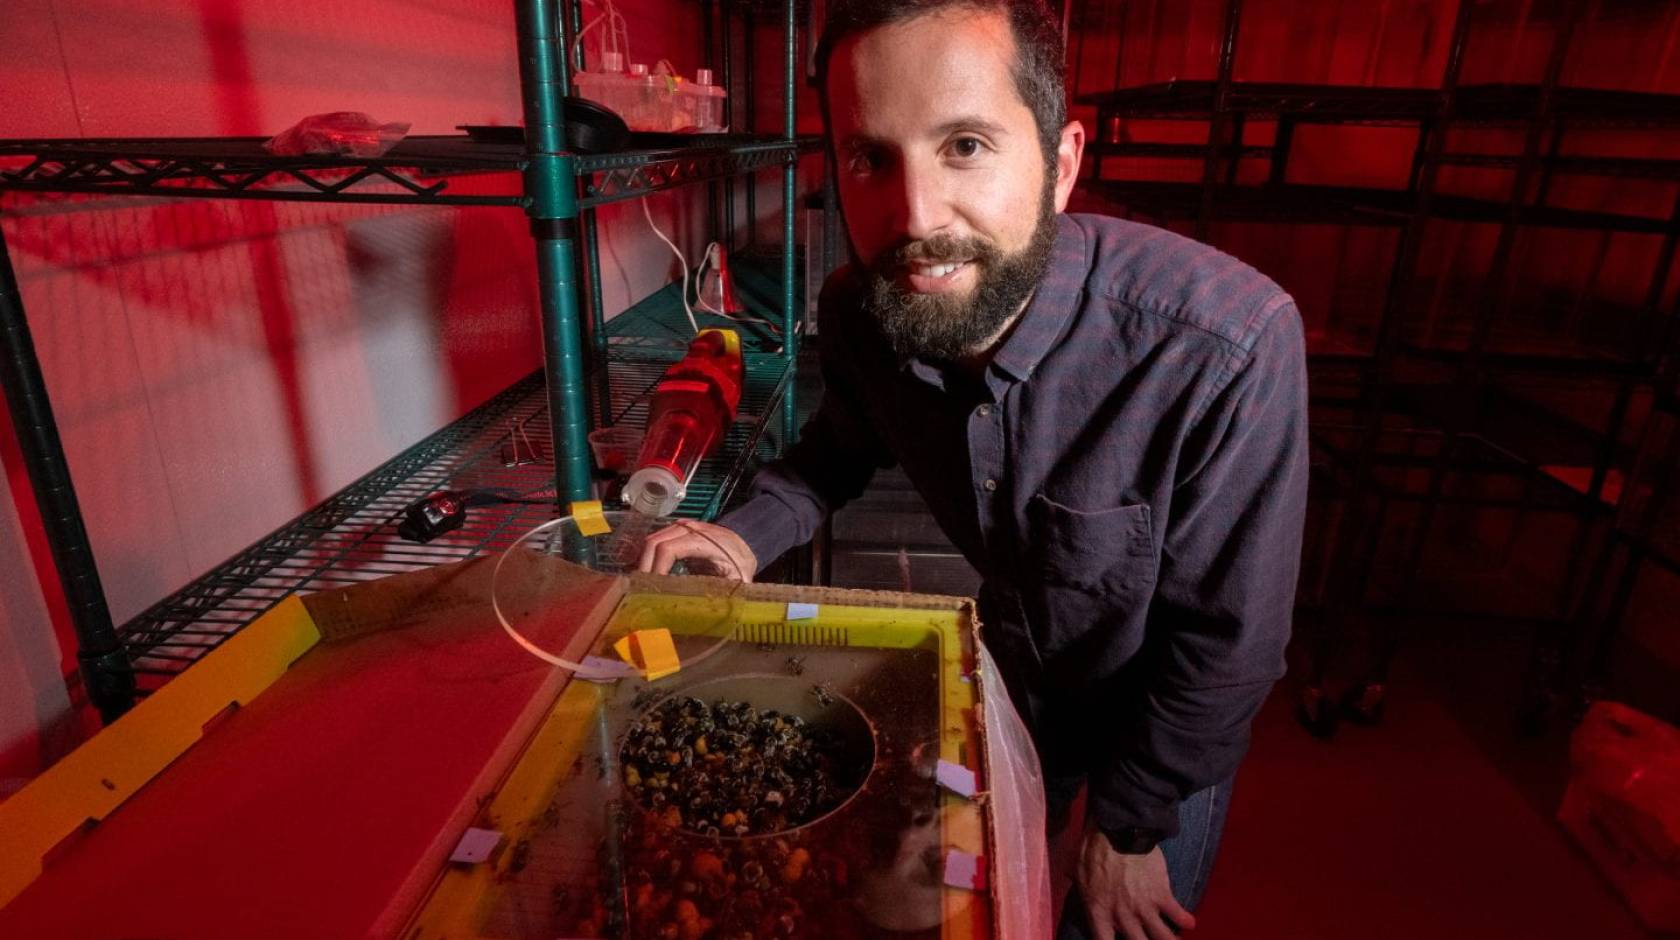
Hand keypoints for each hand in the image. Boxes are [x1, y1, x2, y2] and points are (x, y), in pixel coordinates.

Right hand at [636, 520, 756, 581]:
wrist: (746, 543)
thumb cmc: (741, 564)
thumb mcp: (737, 581)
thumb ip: (723, 593)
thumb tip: (708, 612)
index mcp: (703, 541)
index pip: (668, 549)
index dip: (656, 568)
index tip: (652, 588)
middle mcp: (689, 529)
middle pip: (653, 543)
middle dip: (644, 567)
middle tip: (639, 590)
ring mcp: (681, 527)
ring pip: (651, 540)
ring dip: (644, 561)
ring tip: (643, 584)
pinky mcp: (677, 530)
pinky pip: (655, 540)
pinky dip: (649, 556)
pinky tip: (649, 574)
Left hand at [1076, 828, 1195, 939]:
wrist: (1119, 830)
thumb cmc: (1094, 848)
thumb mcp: (1078, 870)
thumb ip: (1079, 885)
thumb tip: (1070, 878)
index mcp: (1098, 911)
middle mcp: (1122, 916)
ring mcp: (1144, 908)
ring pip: (1162, 938)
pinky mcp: (1162, 895)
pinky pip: (1178, 916)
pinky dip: (1185, 921)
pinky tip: (1188, 922)